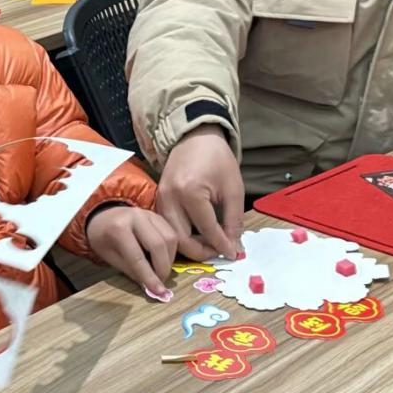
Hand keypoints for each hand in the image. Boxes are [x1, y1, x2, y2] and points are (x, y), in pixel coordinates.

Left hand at [86, 205, 178, 300]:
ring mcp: (149, 214)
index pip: (138, 257)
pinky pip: (172, 233)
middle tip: (160, 281)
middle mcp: (136, 217)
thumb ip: (131, 271)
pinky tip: (163, 259)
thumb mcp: (111, 258)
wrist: (102, 217)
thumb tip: (152, 287)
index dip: (149, 276)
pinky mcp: (158, 215)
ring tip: (161, 271)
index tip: (159, 292)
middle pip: (159, 244)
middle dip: (163, 268)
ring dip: (169, 259)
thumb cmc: (103, 240)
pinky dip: (171, 250)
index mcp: (118, 228)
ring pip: (170, 238)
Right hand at [156, 125, 243, 260]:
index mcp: (190, 192)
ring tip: (208, 245)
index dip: (221, 245)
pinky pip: (166, 225)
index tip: (232, 254)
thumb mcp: (233, 189)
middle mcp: (170, 197)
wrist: (196, 138)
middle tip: (218, 252)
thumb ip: (234, 220)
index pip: (206, 229)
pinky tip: (196, 235)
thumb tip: (234, 247)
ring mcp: (160, 199)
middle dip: (200, 252)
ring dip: (189, 246)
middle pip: (180, 239)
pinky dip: (180, 235)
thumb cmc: (217, 159)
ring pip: (170, 235)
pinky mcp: (158, 199)